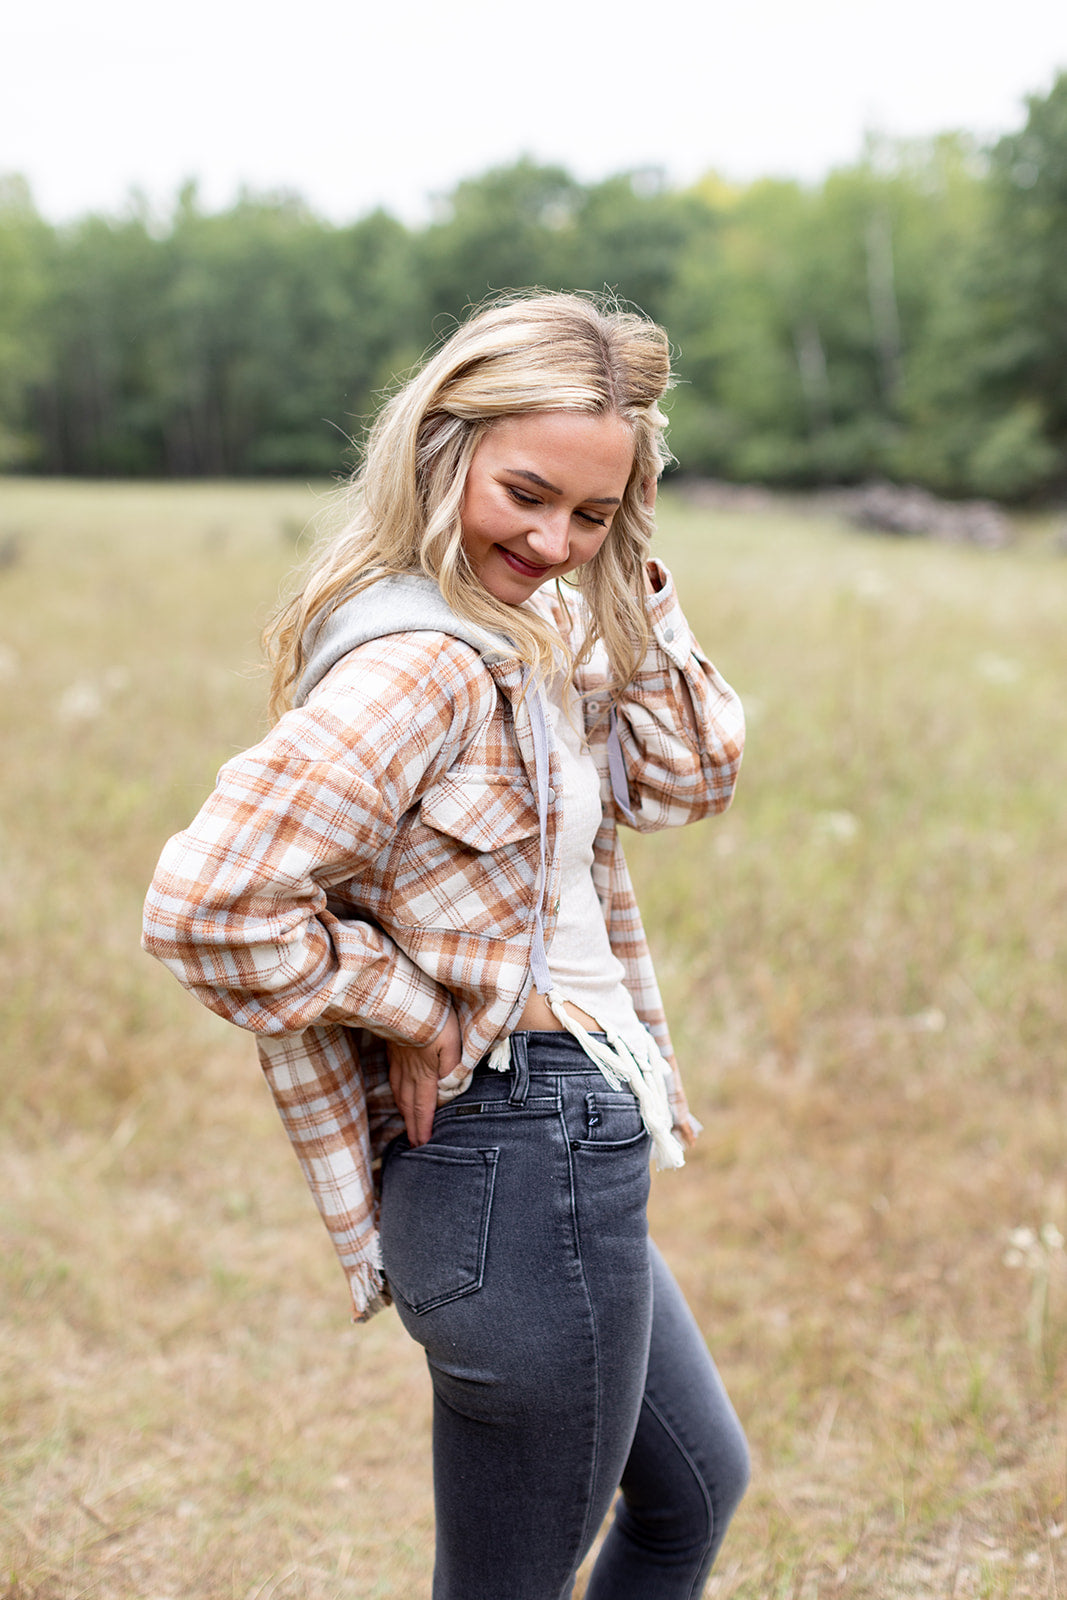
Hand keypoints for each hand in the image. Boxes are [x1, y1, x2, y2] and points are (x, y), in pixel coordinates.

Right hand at [387, 1009, 462, 1146]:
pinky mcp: (394, 1051)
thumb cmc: (436, 1019)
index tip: (423, 1145)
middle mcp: (409, 1072)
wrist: (407, 999)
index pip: (424, 1107)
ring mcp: (399, 1062)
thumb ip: (452, 1068)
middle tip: (414, 1145)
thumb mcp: (452, 1043)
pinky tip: (398, 1094)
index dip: (424, 1127)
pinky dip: (397, 1093)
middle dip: (413, 1127)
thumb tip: (448, 1091)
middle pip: (410, 1105)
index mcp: (426, 1073)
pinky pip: (394, 1079)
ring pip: (400, 1093)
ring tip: (408, 1125)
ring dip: (404, 1113)